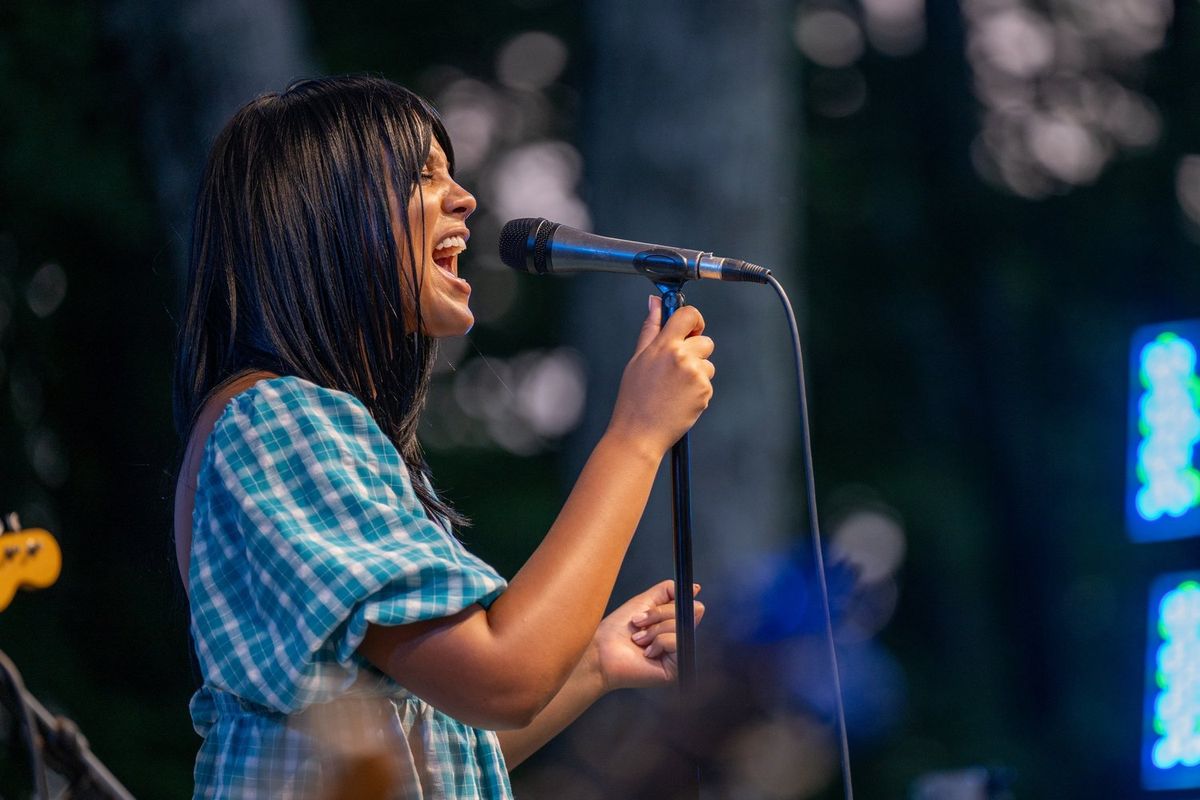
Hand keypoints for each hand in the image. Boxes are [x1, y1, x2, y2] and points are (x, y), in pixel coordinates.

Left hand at [587, 579, 705, 691]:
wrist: (602, 652)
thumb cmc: (616, 631)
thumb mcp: (645, 601)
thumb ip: (669, 590)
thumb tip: (694, 588)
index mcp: (674, 623)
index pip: (692, 605)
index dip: (673, 603)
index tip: (654, 607)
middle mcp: (679, 637)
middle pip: (691, 612)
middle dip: (660, 614)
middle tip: (640, 623)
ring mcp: (679, 652)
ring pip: (682, 625)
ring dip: (655, 629)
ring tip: (640, 640)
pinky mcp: (678, 667)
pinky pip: (677, 641)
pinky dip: (658, 642)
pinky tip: (647, 652)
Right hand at [607, 296, 714, 458]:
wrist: (639, 433)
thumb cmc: (634, 398)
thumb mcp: (637, 359)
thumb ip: (650, 328)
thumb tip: (654, 302)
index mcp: (663, 346)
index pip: (688, 315)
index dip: (693, 319)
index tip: (690, 327)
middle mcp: (682, 357)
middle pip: (705, 340)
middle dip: (695, 350)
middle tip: (675, 368)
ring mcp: (695, 375)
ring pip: (707, 363)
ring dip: (696, 372)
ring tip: (674, 388)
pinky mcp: (704, 392)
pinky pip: (707, 382)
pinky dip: (697, 390)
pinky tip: (679, 399)